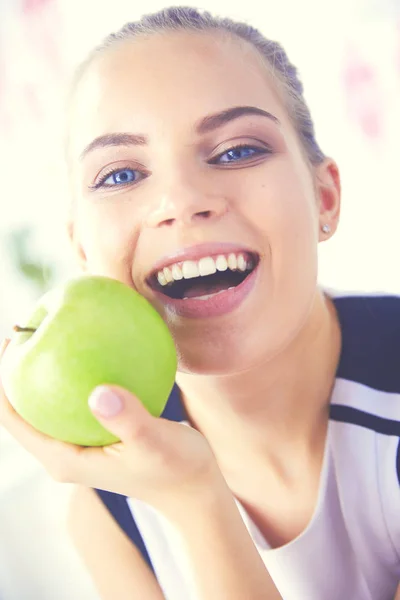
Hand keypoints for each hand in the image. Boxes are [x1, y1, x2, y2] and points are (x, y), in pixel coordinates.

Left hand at [0, 339, 218, 519]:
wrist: (195, 488)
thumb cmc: (177, 469)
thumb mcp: (155, 442)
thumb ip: (129, 418)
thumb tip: (98, 391)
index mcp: (65, 459)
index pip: (13, 419)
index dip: (3, 381)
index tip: (11, 340)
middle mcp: (65, 452)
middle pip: (24, 408)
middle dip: (20, 369)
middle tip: (28, 327)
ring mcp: (81, 444)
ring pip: (49, 402)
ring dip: (48, 370)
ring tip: (54, 331)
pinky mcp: (97, 435)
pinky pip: (75, 401)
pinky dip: (77, 374)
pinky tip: (94, 345)